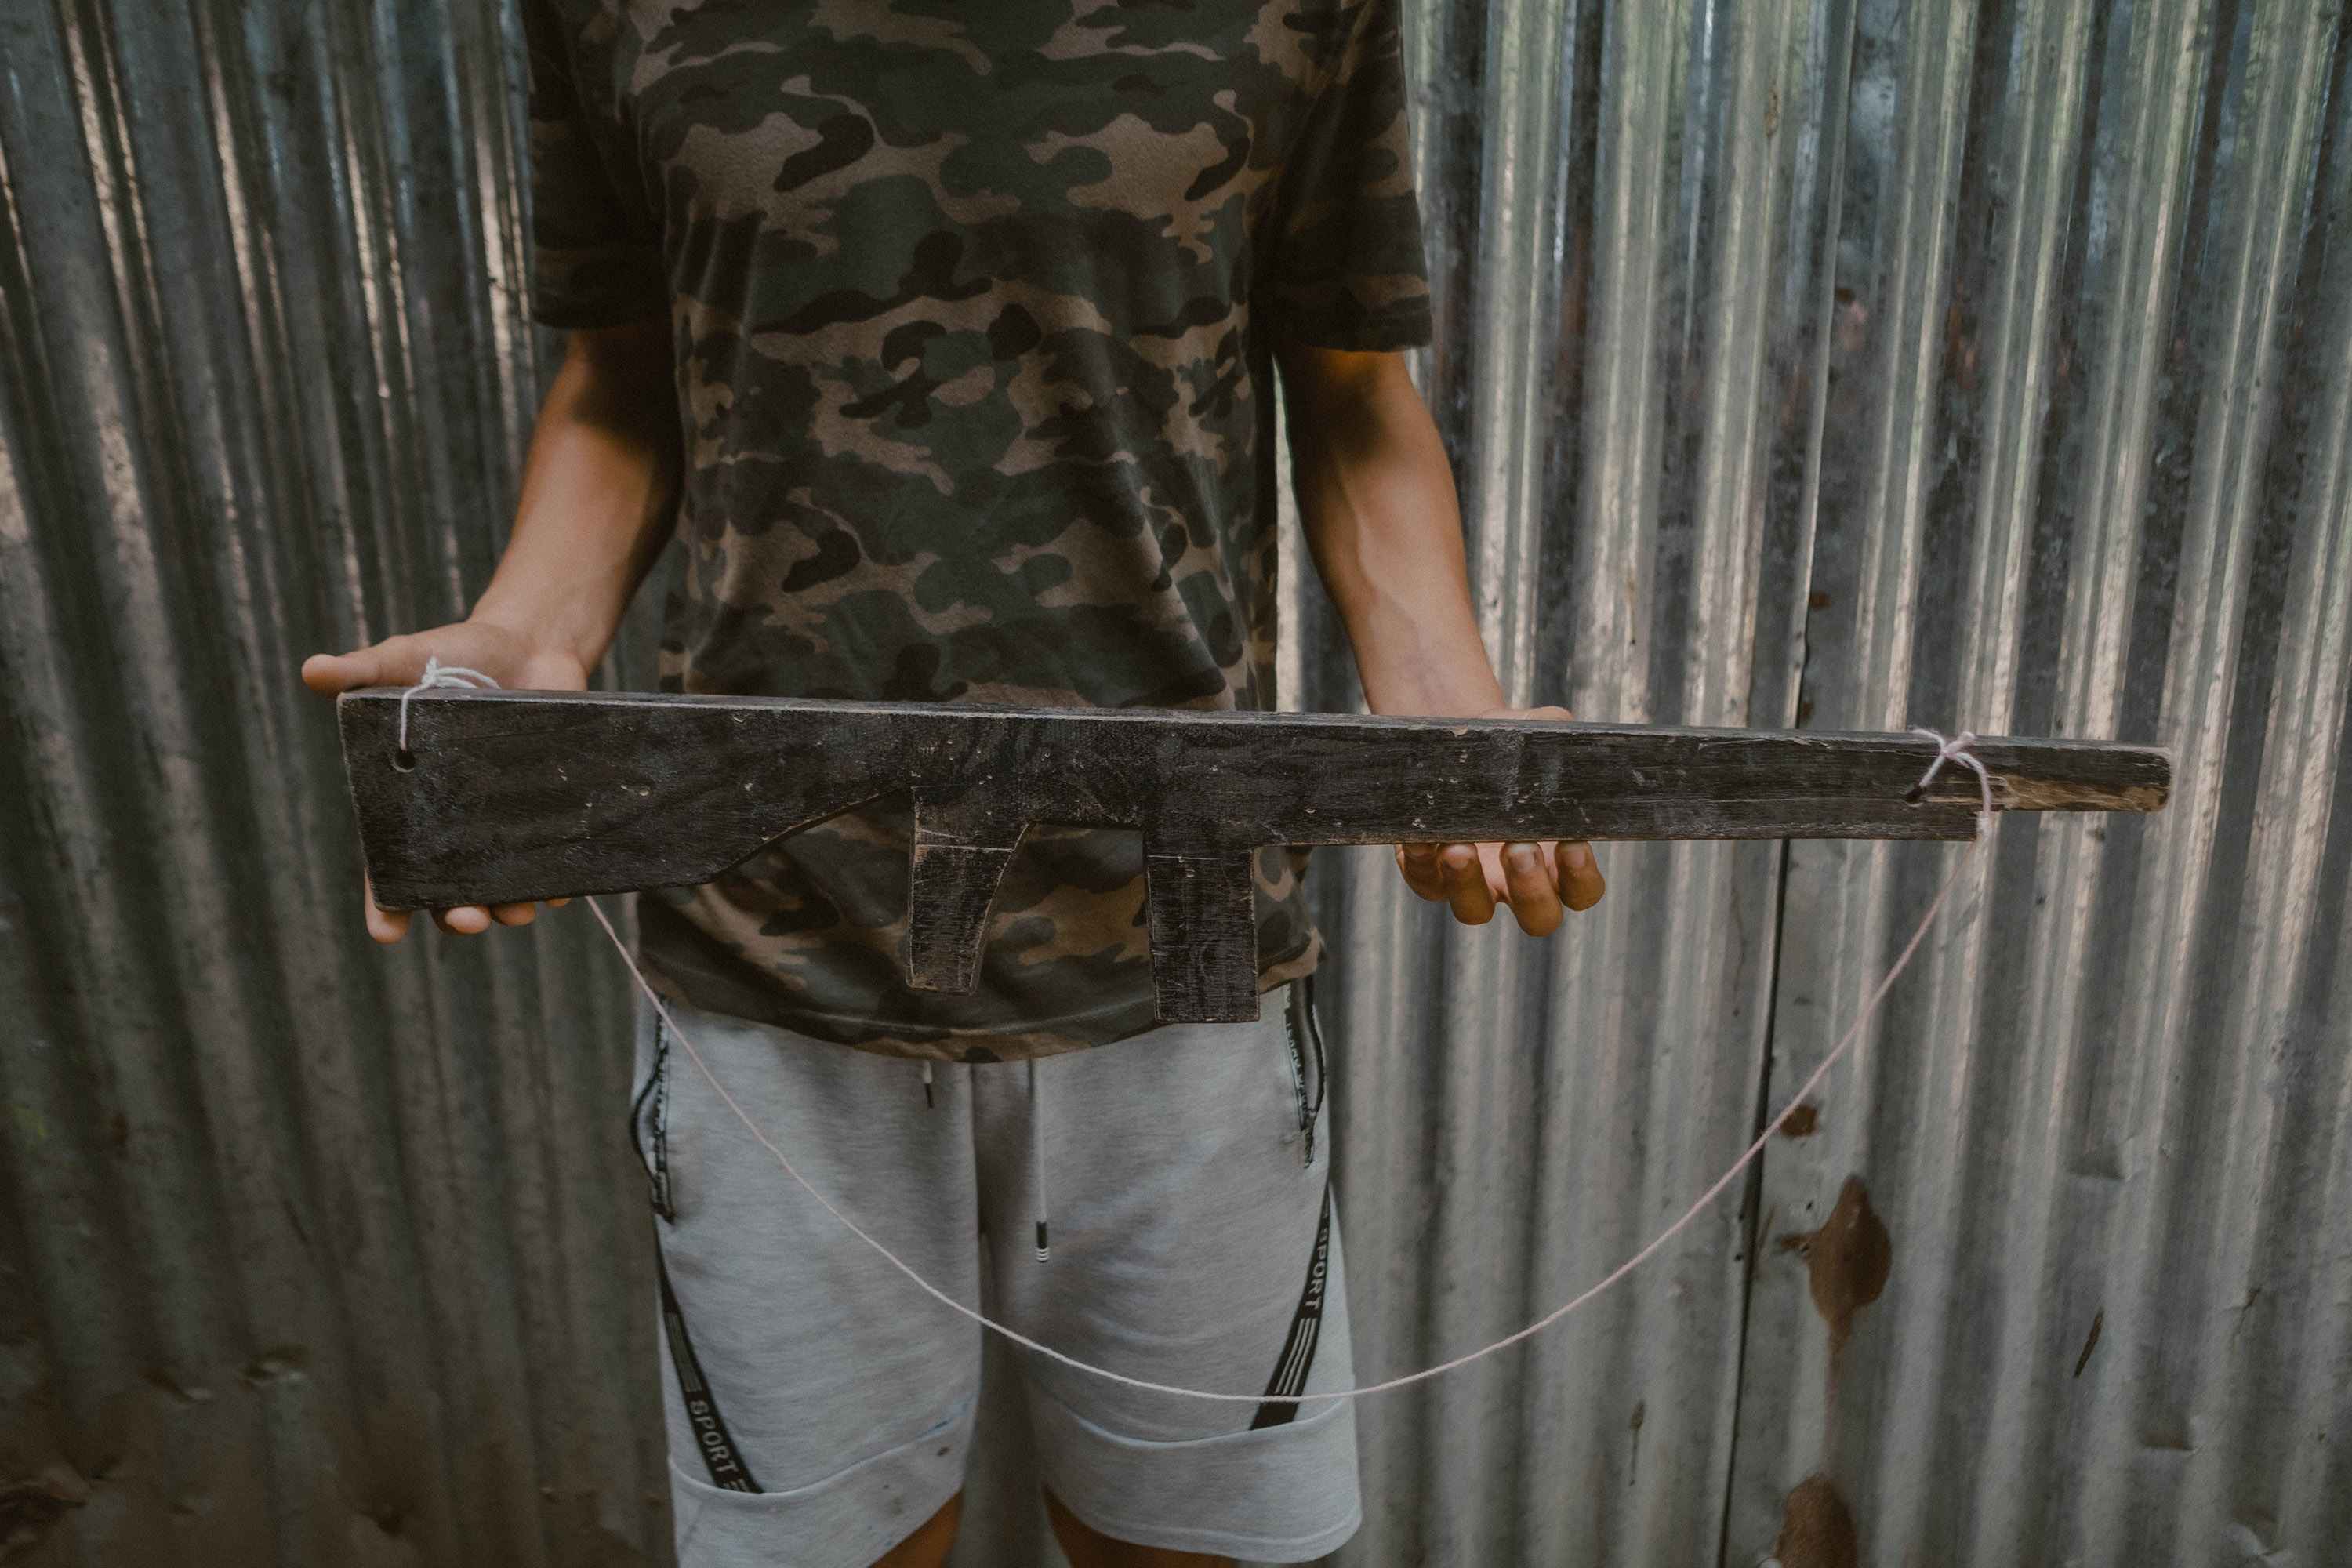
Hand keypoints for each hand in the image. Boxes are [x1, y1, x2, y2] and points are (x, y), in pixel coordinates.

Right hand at [301, 621, 589, 943]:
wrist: (530, 643)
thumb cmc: (455, 656)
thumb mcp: (406, 659)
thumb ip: (364, 670)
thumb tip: (314, 669)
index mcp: (409, 799)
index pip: (388, 865)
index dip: (384, 904)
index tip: (385, 932)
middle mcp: (455, 822)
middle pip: (448, 888)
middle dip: (455, 913)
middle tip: (467, 920)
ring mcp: (502, 820)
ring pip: (501, 884)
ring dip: (509, 907)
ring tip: (517, 913)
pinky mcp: (547, 809)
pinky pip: (552, 858)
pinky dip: (558, 880)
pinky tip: (562, 891)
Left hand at [1394, 704, 1606, 934]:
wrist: (1459, 742)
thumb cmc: (1511, 745)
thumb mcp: (1540, 734)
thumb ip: (1559, 738)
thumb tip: (1565, 737)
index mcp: (1558, 860)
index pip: (1582, 891)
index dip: (1582, 878)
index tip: (1572, 844)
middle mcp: (1518, 883)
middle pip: (1537, 916)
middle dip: (1530, 888)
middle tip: (1519, 848)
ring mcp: (1474, 884)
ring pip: (1475, 910)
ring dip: (1468, 883)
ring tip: (1460, 848)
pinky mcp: (1431, 875)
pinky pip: (1426, 882)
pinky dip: (1421, 862)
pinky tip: (1419, 836)